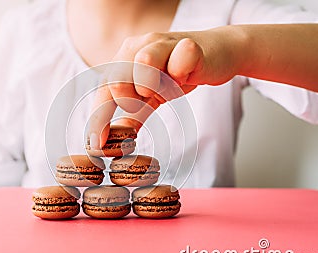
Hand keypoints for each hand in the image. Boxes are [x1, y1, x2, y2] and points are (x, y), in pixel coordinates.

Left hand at [87, 24, 317, 148]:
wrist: (220, 54)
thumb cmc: (181, 72)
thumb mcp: (153, 97)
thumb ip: (135, 115)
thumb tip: (115, 140)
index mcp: (125, 58)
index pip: (104, 89)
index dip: (98, 118)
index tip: (96, 144)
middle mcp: (139, 46)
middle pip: (117, 77)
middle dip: (128, 100)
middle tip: (146, 101)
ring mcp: (164, 43)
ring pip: (143, 62)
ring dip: (151, 85)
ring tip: (164, 89)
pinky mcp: (190, 46)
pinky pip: (179, 61)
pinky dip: (179, 74)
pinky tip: (186, 77)